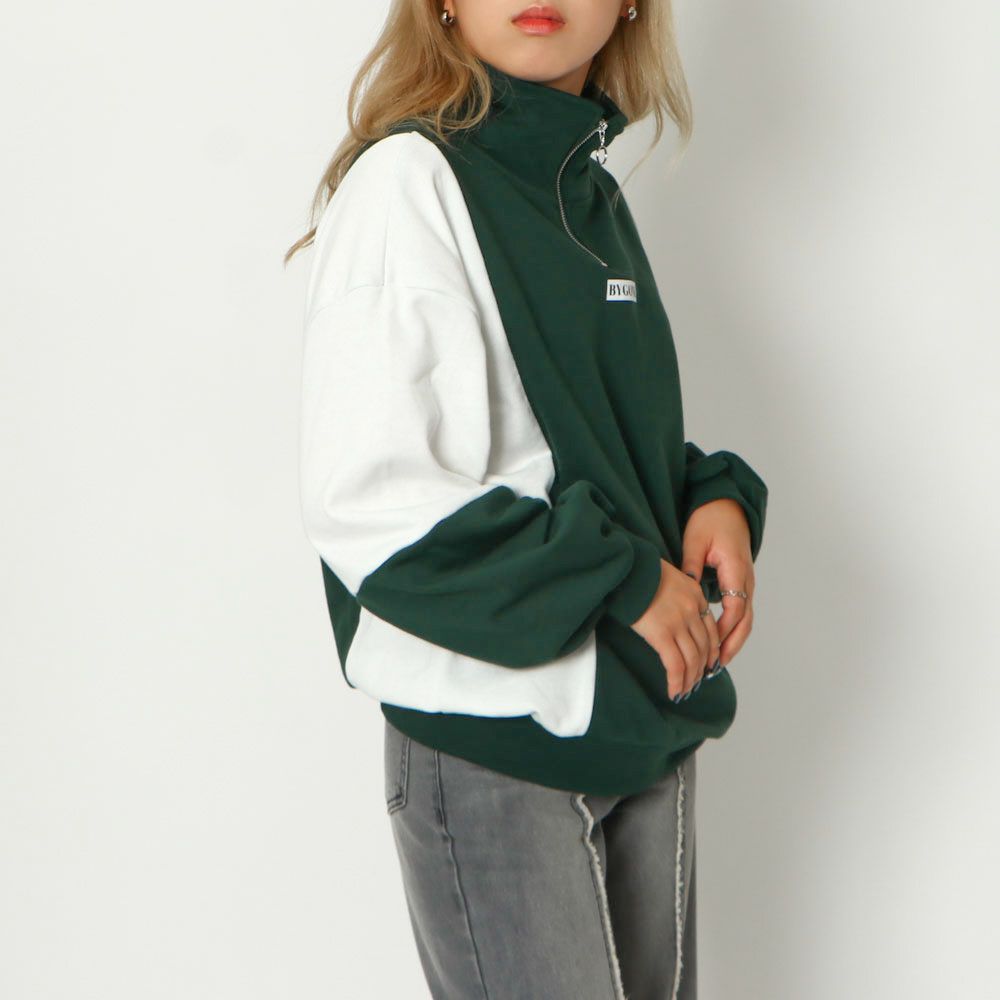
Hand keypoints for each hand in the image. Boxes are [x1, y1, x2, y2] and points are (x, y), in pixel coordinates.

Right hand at [629, 558, 720, 700]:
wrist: (626, 568)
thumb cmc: (639, 571)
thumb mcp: (668, 577)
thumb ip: (677, 595)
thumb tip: (671, 613)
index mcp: (695, 595)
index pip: (710, 629)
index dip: (711, 650)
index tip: (708, 663)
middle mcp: (692, 610)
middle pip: (704, 647)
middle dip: (702, 668)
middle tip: (696, 681)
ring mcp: (678, 623)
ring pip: (692, 659)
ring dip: (690, 679)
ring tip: (684, 691)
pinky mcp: (662, 634)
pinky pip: (675, 665)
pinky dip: (677, 681)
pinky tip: (674, 691)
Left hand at [681, 498, 754, 669]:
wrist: (727, 506)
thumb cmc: (710, 519)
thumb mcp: (695, 540)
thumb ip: (690, 567)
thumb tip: (685, 592)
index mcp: (736, 568)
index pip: (735, 607)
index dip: (723, 630)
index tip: (710, 647)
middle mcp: (746, 579)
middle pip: (745, 620)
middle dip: (732, 644)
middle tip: (716, 666)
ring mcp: (745, 581)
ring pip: (745, 618)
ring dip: (733, 640)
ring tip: (717, 662)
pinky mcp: (740, 582)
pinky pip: (740, 610)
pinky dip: (732, 628)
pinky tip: (718, 641)